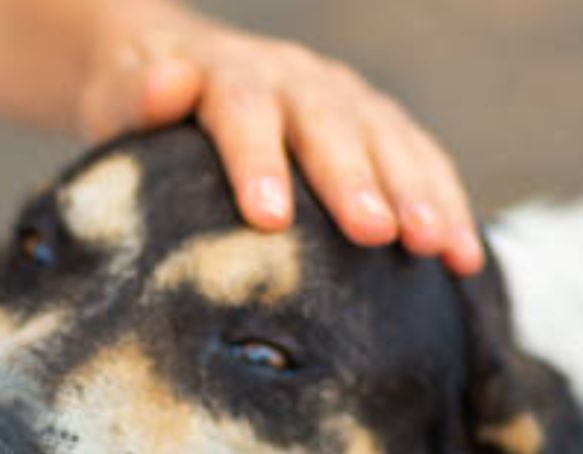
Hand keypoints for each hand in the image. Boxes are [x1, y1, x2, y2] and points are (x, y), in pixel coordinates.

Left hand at [76, 1, 484, 274]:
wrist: (173, 68)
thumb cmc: (140, 103)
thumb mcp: (120, 96)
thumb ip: (140, 97)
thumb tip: (167, 82)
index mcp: (229, 72)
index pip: (245, 110)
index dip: (259, 160)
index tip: (270, 217)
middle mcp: (295, 78)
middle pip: (330, 124)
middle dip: (356, 180)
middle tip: (375, 234)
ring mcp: (342, 96)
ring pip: (387, 138)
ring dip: (416, 193)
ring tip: (436, 247)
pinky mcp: (374, 123)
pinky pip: (418, 158)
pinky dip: (445, 202)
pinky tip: (462, 256)